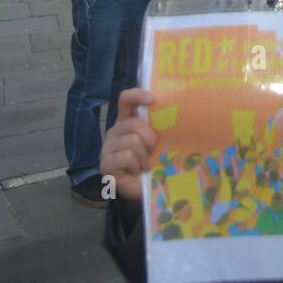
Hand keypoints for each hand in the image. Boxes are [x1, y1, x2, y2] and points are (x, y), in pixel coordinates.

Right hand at [99, 88, 157, 203]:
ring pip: (131, 141)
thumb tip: (177, 108)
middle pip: (133, 123)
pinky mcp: (105, 164)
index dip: (136, 95)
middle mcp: (114, 131)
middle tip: (153, 151)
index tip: (153, 100)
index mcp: (127, 121)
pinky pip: (125, 157)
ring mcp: (107, 148)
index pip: (125, 99)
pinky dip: (136, 165)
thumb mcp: (160, 139)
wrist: (147, 188)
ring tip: (145, 164)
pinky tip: (136, 171)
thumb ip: (160, 124)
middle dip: (149, 138)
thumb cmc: (155, 161)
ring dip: (144, 156)